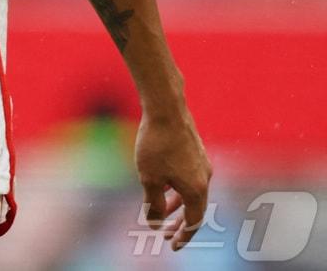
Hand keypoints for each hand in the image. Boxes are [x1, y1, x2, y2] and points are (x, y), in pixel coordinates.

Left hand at [136, 109, 212, 251]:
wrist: (166, 108)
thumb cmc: (156, 144)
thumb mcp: (149, 178)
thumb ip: (153, 204)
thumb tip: (155, 225)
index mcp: (197, 189)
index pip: (194, 222)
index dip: (183, 236)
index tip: (173, 246)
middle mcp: (205, 178)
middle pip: (195, 209)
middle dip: (180, 224)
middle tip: (167, 235)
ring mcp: (202, 164)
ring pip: (191, 192)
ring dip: (177, 205)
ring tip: (162, 213)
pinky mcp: (195, 151)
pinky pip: (189, 178)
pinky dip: (178, 188)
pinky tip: (163, 186)